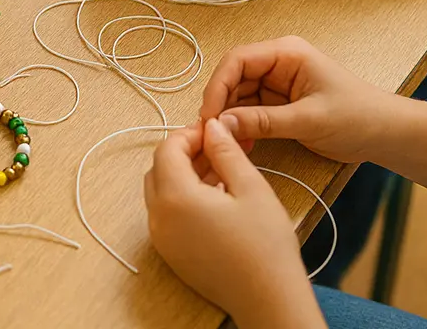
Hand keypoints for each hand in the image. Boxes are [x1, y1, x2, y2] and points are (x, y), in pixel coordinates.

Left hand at [145, 120, 324, 328]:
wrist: (268, 299)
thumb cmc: (265, 246)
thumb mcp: (250, 187)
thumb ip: (225, 152)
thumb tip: (212, 127)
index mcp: (175, 198)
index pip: (166, 150)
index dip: (188, 134)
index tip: (213, 131)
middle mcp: (159, 218)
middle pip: (158, 169)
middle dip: (183, 153)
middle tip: (217, 148)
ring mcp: (162, 238)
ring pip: (161, 192)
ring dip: (183, 175)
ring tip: (221, 171)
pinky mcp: (171, 253)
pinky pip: (167, 215)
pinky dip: (183, 199)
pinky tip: (215, 196)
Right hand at [199, 36, 393, 163]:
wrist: (387, 134)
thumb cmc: (358, 117)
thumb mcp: (308, 120)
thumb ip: (263, 121)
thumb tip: (222, 124)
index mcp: (286, 53)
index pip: (237, 60)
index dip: (217, 86)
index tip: (209, 116)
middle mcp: (278, 64)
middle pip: (233, 78)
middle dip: (221, 105)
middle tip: (214, 134)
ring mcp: (277, 83)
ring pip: (238, 97)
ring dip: (231, 119)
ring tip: (231, 143)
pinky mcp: (279, 103)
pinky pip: (250, 111)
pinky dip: (243, 127)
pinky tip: (244, 143)